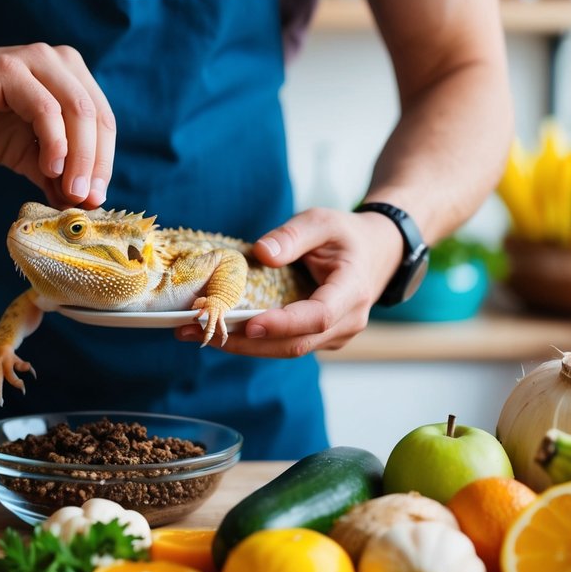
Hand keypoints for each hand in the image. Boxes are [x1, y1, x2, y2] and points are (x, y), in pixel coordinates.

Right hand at [0, 40, 114, 208]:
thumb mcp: (25, 154)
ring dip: (79, 156)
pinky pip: (44, 107)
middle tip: (86, 199)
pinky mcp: (10, 68)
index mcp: (72, 78)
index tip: (96, 199)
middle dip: (95, 164)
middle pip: (95, 116)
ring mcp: (36, 61)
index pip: (103, 122)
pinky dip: (54, 140)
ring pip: (76, 110)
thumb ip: (54, 174)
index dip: (104, 162)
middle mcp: (60, 63)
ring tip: (72, 190)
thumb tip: (82, 205)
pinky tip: (50, 166)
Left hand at [176, 207, 403, 355]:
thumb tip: (260, 253)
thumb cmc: (347, 235)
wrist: (378, 252)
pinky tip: (218, 329)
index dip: (282, 324)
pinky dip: (251, 340)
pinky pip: (284, 345)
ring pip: (285, 350)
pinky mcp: (318, 339)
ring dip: (240, 345)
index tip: (247, 323)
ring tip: (193, 331)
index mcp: (351, 292)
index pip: (316, 317)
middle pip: (294, 344)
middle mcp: (346, 322)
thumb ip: (293, 235)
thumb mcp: (322, 221)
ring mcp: (333, 336)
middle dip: (243, 341)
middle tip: (195, 329)